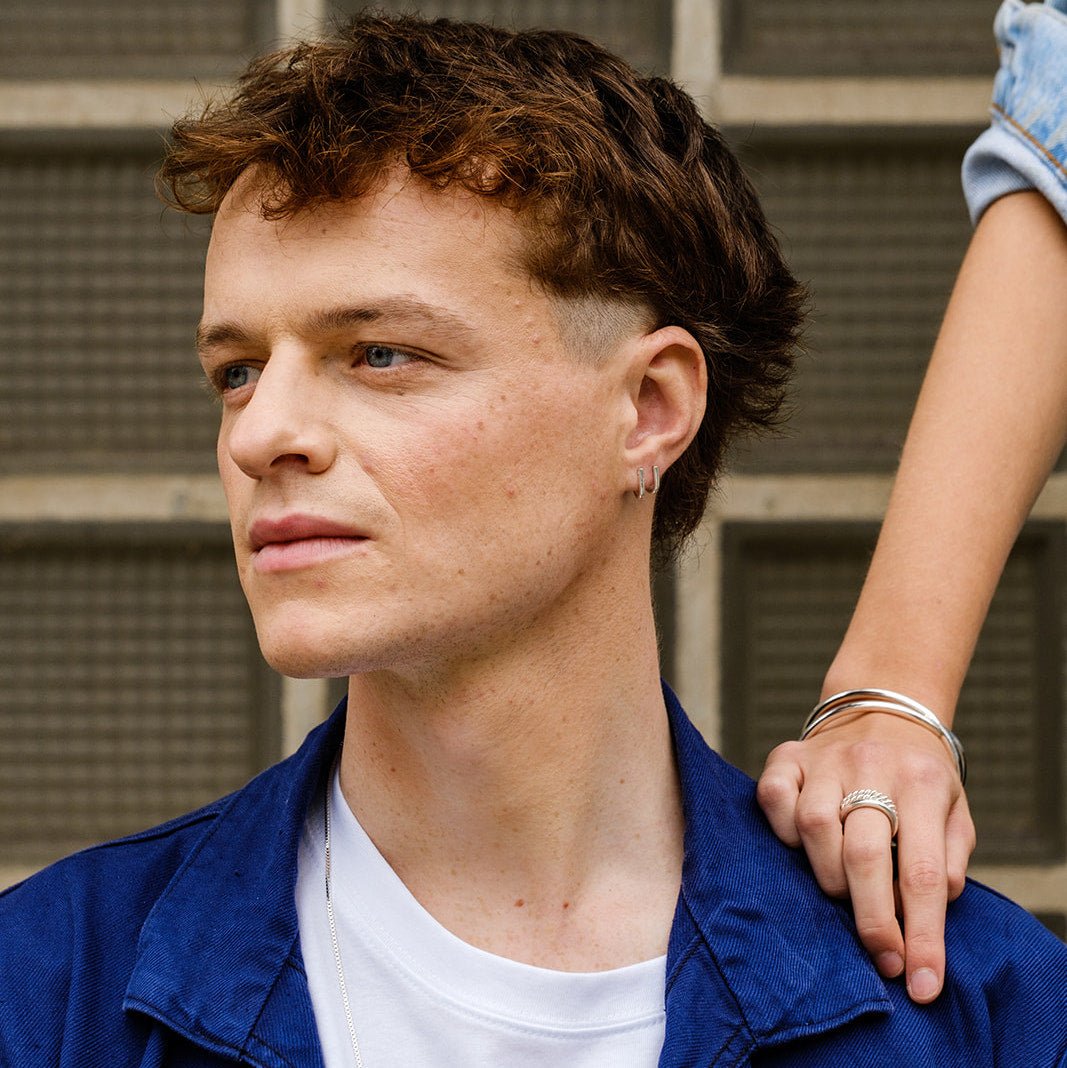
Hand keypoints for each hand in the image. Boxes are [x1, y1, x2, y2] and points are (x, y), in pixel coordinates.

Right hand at [756, 714, 974, 1002]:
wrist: (883, 709)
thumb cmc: (920, 778)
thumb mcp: (954, 812)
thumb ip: (947, 860)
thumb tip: (925, 907)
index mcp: (923, 783)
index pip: (923, 871)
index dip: (922, 933)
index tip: (921, 981)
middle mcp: (872, 766)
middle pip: (864, 853)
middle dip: (872, 918)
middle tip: (882, 957)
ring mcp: (825, 759)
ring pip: (814, 827)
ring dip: (828, 876)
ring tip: (842, 892)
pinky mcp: (788, 755)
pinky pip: (772, 797)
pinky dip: (782, 829)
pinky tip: (800, 846)